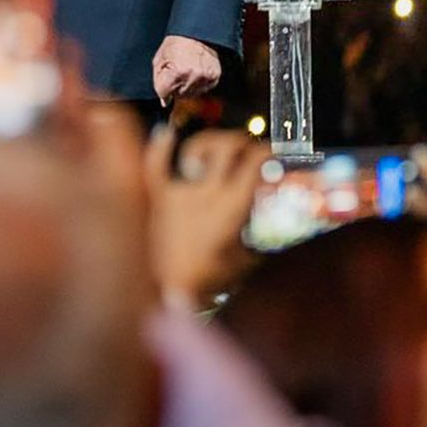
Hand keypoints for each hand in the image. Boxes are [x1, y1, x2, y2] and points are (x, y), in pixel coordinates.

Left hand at [147, 126, 262, 311]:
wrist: (164, 292)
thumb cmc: (207, 282)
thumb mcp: (245, 262)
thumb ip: (260, 242)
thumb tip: (273, 231)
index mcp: (232, 207)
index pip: (257, 162)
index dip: (268, 150)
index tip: (272, 152)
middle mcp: (206, 192)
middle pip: (229, 145)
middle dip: (241, 140)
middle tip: (244, 147)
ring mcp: (178, 190)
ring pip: (195, 146)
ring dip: (208, 142)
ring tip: (211, 149)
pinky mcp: (154, 194)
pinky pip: (153, 161)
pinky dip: (160, 144)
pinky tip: (167, 134)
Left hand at [151, 35, 222, 105]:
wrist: (196, 33)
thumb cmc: (176, 43)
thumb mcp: (160, 59)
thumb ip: (158, 81)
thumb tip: (165, 101)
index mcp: (177, 72)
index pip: (164, 93)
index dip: (162, 87)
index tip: (164, 80)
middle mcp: (192, 77)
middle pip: (178, 96)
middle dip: (174, 87)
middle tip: (176, 72)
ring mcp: (205, 78)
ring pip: (191, 95)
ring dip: (186, 87)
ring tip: (185, 70)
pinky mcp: (214, 78)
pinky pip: (203, 89)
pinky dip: (197, 84)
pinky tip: (194, 72)